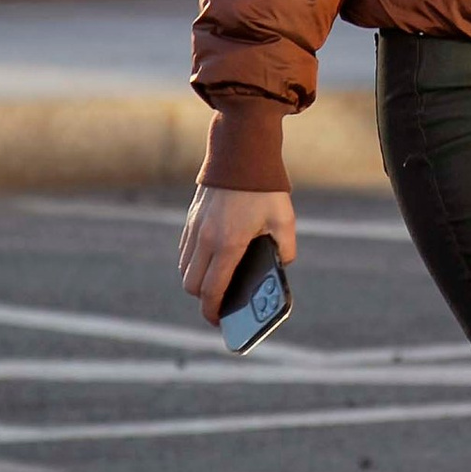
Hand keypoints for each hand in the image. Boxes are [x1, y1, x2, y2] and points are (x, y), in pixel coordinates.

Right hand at [177, 180, 295, 323]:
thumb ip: (285, 249)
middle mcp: (205, 239)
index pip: (212, 290)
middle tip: (221, 304)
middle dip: (204, 300)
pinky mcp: (191, 218)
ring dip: (197, 281)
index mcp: (228, 244)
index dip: (213, 312)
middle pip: (192, 286)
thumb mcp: (285, 219)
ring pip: (185, 269)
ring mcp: (195, 228)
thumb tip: (280, 267)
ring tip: (218, 283)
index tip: (219, 322)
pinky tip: (212, 260)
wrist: (241, 150)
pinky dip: (193, 263)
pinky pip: (185, 251)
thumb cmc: (265, 186)